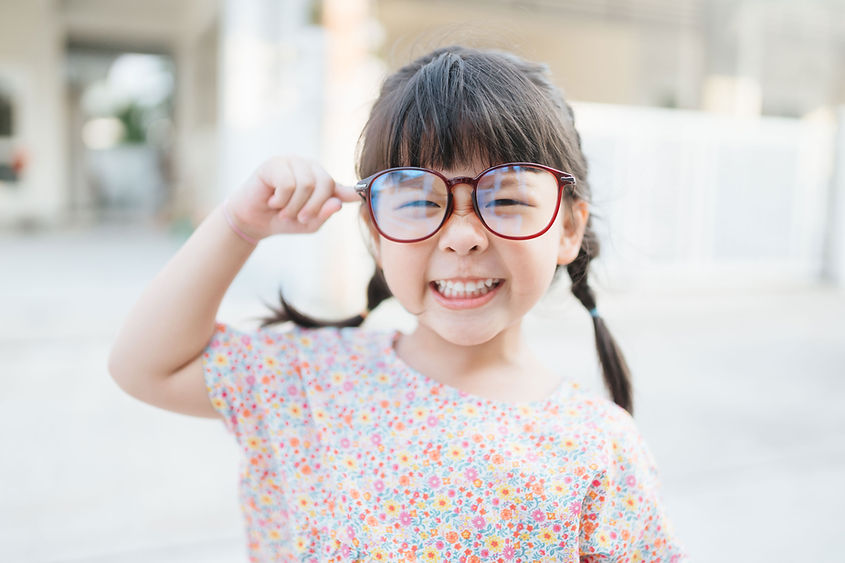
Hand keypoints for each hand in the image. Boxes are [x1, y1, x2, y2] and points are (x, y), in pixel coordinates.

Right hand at [225, 155, 358, 240]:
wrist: (253, 220)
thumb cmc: (283, 219)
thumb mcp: (308, 223)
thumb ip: (324, 214)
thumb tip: (338, 203)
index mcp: (322, 180)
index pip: (339, 186)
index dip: (354, 191)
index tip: (366, 194)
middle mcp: (310, 167)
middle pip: (325, 183)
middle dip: (313, 207)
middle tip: (299, 218)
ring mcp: (292, 162)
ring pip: (306, 184)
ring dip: (294, 206)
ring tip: (283, 211)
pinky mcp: (274, 163)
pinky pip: (287, 184)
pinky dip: (280, 200)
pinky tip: (272, 201)